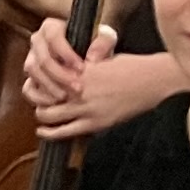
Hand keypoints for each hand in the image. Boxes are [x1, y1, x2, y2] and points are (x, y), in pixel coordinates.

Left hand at [22, 19, 173, 140]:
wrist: (153, 81)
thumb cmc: (132, 66)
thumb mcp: (104, 56)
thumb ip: (85, 60)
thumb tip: (72, 63)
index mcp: (79, 68)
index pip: (47, 75)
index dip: (39, 79)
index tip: (37, 80)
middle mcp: (78, 87)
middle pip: (42, 95)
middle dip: (37, 97)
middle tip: (37, 98)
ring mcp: (86, 107)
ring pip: (49, 115)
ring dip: (42, 115)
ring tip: (41, 114)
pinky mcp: (95, 123)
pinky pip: (65, 132)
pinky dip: (50, 133)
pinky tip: (43, 132)